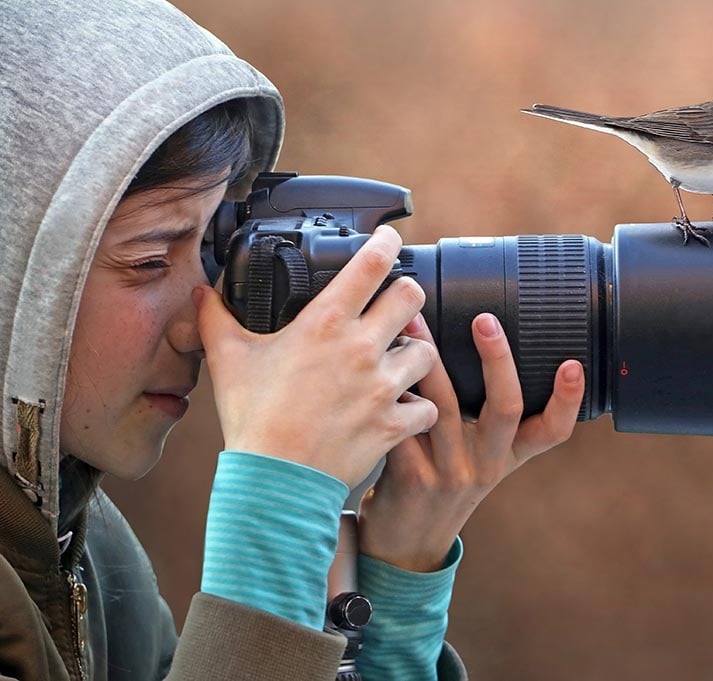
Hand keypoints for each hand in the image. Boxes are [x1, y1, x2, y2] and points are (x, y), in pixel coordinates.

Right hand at [193, 225, 439, 487]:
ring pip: (427, 352)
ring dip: (416, 352)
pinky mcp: (393, 422)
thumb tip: (200, 293)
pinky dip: (420, 406)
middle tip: (398, 303)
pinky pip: (427, 406)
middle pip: (412, 297)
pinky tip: (405, 406)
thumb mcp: (228, 360)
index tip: (390, 238)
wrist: (274, 481)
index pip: (371, 264)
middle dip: (408, 296)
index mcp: (325, 323)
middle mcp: (361, 348)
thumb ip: (216, 319)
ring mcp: (382, 386)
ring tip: (402, 359)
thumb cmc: (252, 419)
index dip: (386, 242)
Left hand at [357, 312, 584, 571]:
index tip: (573, 365)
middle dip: (498, 360)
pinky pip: (404, 426)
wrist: (404, 546)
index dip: (567, 400)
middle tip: (486, 320)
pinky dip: (393, 394)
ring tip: (415, 323)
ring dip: (429, 360)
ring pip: (445, 407)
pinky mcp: (412, 478)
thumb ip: (483, 418)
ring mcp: (451, 473)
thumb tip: (479, 341)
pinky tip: (379, 366)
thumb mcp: (477, 459)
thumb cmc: (440, 486)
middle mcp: (486, 465)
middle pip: (505, 408)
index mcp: (508, 456)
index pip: (552, 431)